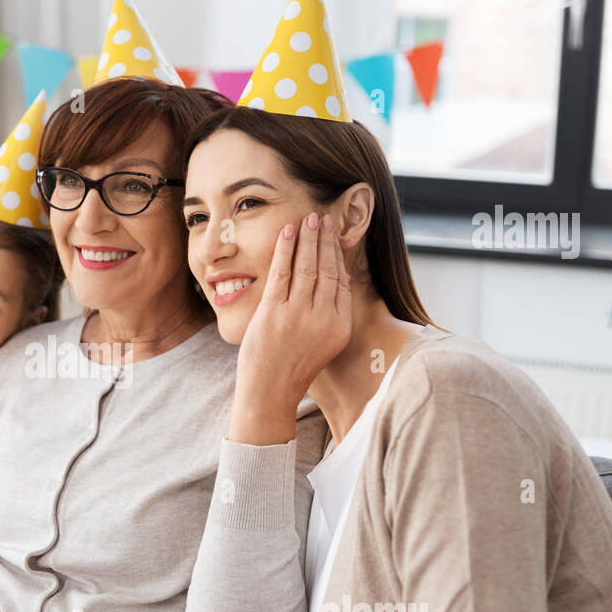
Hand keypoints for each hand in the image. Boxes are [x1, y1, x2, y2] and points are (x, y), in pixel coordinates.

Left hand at [230, 213, 351, 444]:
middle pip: (328, 269)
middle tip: (322, 218)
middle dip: (325, 240)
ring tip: (308, 219)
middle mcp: (323, 319)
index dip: (338, 256)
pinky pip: (282, 271)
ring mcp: (298, 315)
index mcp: (339, 327)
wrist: (269, 393)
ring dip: (308, 238)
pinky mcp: (274, 312)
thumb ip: (327, 317)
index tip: (334, 238)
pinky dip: (285, 248)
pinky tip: (287, 231)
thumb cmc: (291, 370)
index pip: (342, 282)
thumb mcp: (322, 345)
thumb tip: (327, 287)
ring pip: (308, 266)